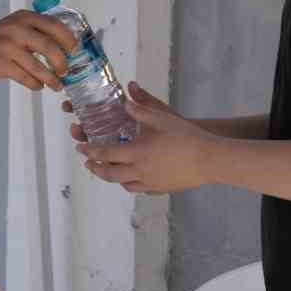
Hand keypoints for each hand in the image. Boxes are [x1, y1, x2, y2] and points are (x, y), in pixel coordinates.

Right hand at [0, 11, 77, 91]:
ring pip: (39, 67)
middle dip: (62, 62)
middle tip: (66, 71)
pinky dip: (36, 84)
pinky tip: (38, 85)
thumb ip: (36, 30)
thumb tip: (65, 45)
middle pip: (50, 47)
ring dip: (51, 79)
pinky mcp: (1, 64)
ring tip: (57, 85)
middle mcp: (17, 29)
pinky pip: (26, 78)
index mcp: (24, 17)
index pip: (55, 25)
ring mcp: (8, 47)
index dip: (69, 39)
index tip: (75, 50)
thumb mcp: (15, 25)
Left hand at [75, 82, 214, 194]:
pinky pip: (139, 189)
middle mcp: (140, 171)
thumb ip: (140, 110)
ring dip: (112, 177)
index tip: (80, 148)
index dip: (90, 150)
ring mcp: (150, 183)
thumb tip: (125, 101)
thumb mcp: (162, 118)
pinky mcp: (161, 189)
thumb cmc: (187, 136)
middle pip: (110, 174)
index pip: (105, 153)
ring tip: (109, 170)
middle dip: (96, 168)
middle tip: (89, 162)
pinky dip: (130, 183)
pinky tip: (133, 177)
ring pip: (123, 184)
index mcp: (137, 152)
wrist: (210, 160)